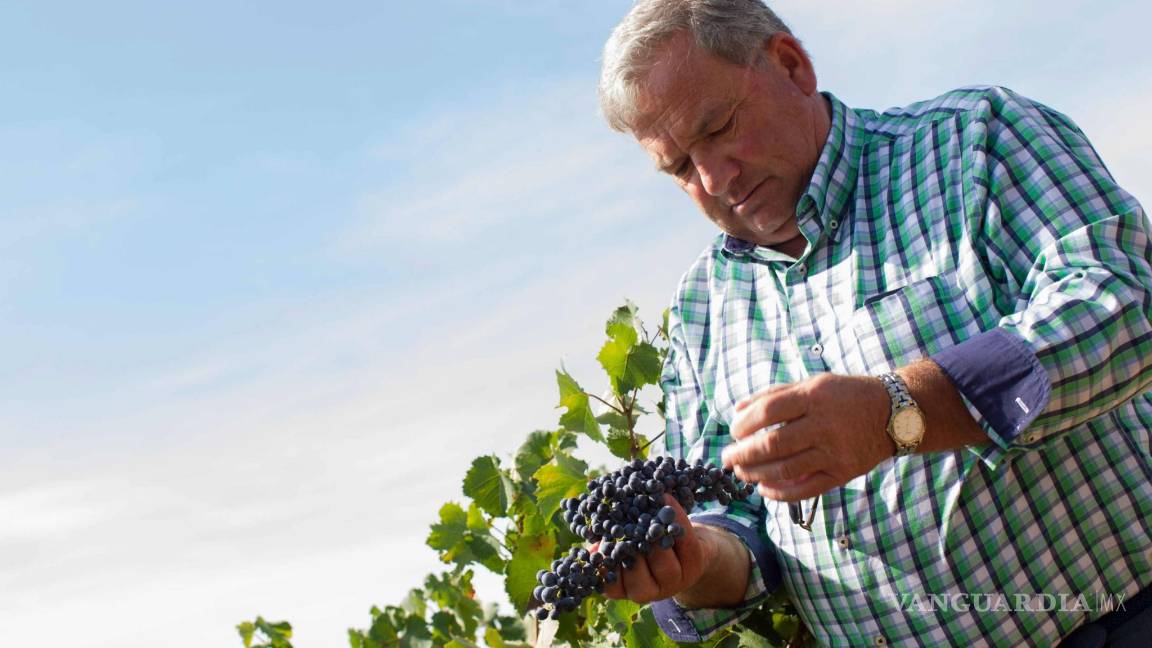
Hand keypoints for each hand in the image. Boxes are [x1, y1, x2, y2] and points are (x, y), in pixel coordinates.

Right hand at [599, 495, 708, 603]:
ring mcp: (675, 579)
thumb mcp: (621, 550)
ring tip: (645, 511)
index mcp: (626, 589)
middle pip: (637, 570)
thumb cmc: (641, 547)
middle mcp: (651, 591)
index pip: (611, 584)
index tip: (598, 543)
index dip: (605, 563)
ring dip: (652, 530)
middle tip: (623, 524)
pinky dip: (675, 516)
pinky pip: (685, 539)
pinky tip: (665, 499)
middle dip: (629, 544)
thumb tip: (593, 543)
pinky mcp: (695, 563)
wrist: (682, 550)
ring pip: (660, 555)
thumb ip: (606, 547)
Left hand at [721, 373, 891, 500]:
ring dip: (756, 474)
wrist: (894, 414)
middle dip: (743, 454)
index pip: (768, 411)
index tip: (734, 431)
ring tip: (742, 473)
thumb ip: (774, 395)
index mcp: (814, 397)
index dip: (745, 423)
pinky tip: (764, 489)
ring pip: (786, 469)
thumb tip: (738, 410)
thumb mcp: (812, 384)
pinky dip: (780, 493)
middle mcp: (824, 424)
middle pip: (773, 444)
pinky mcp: (843, 473)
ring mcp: (834, 451)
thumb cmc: (844, 396)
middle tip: (727, 458)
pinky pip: (806, 489)